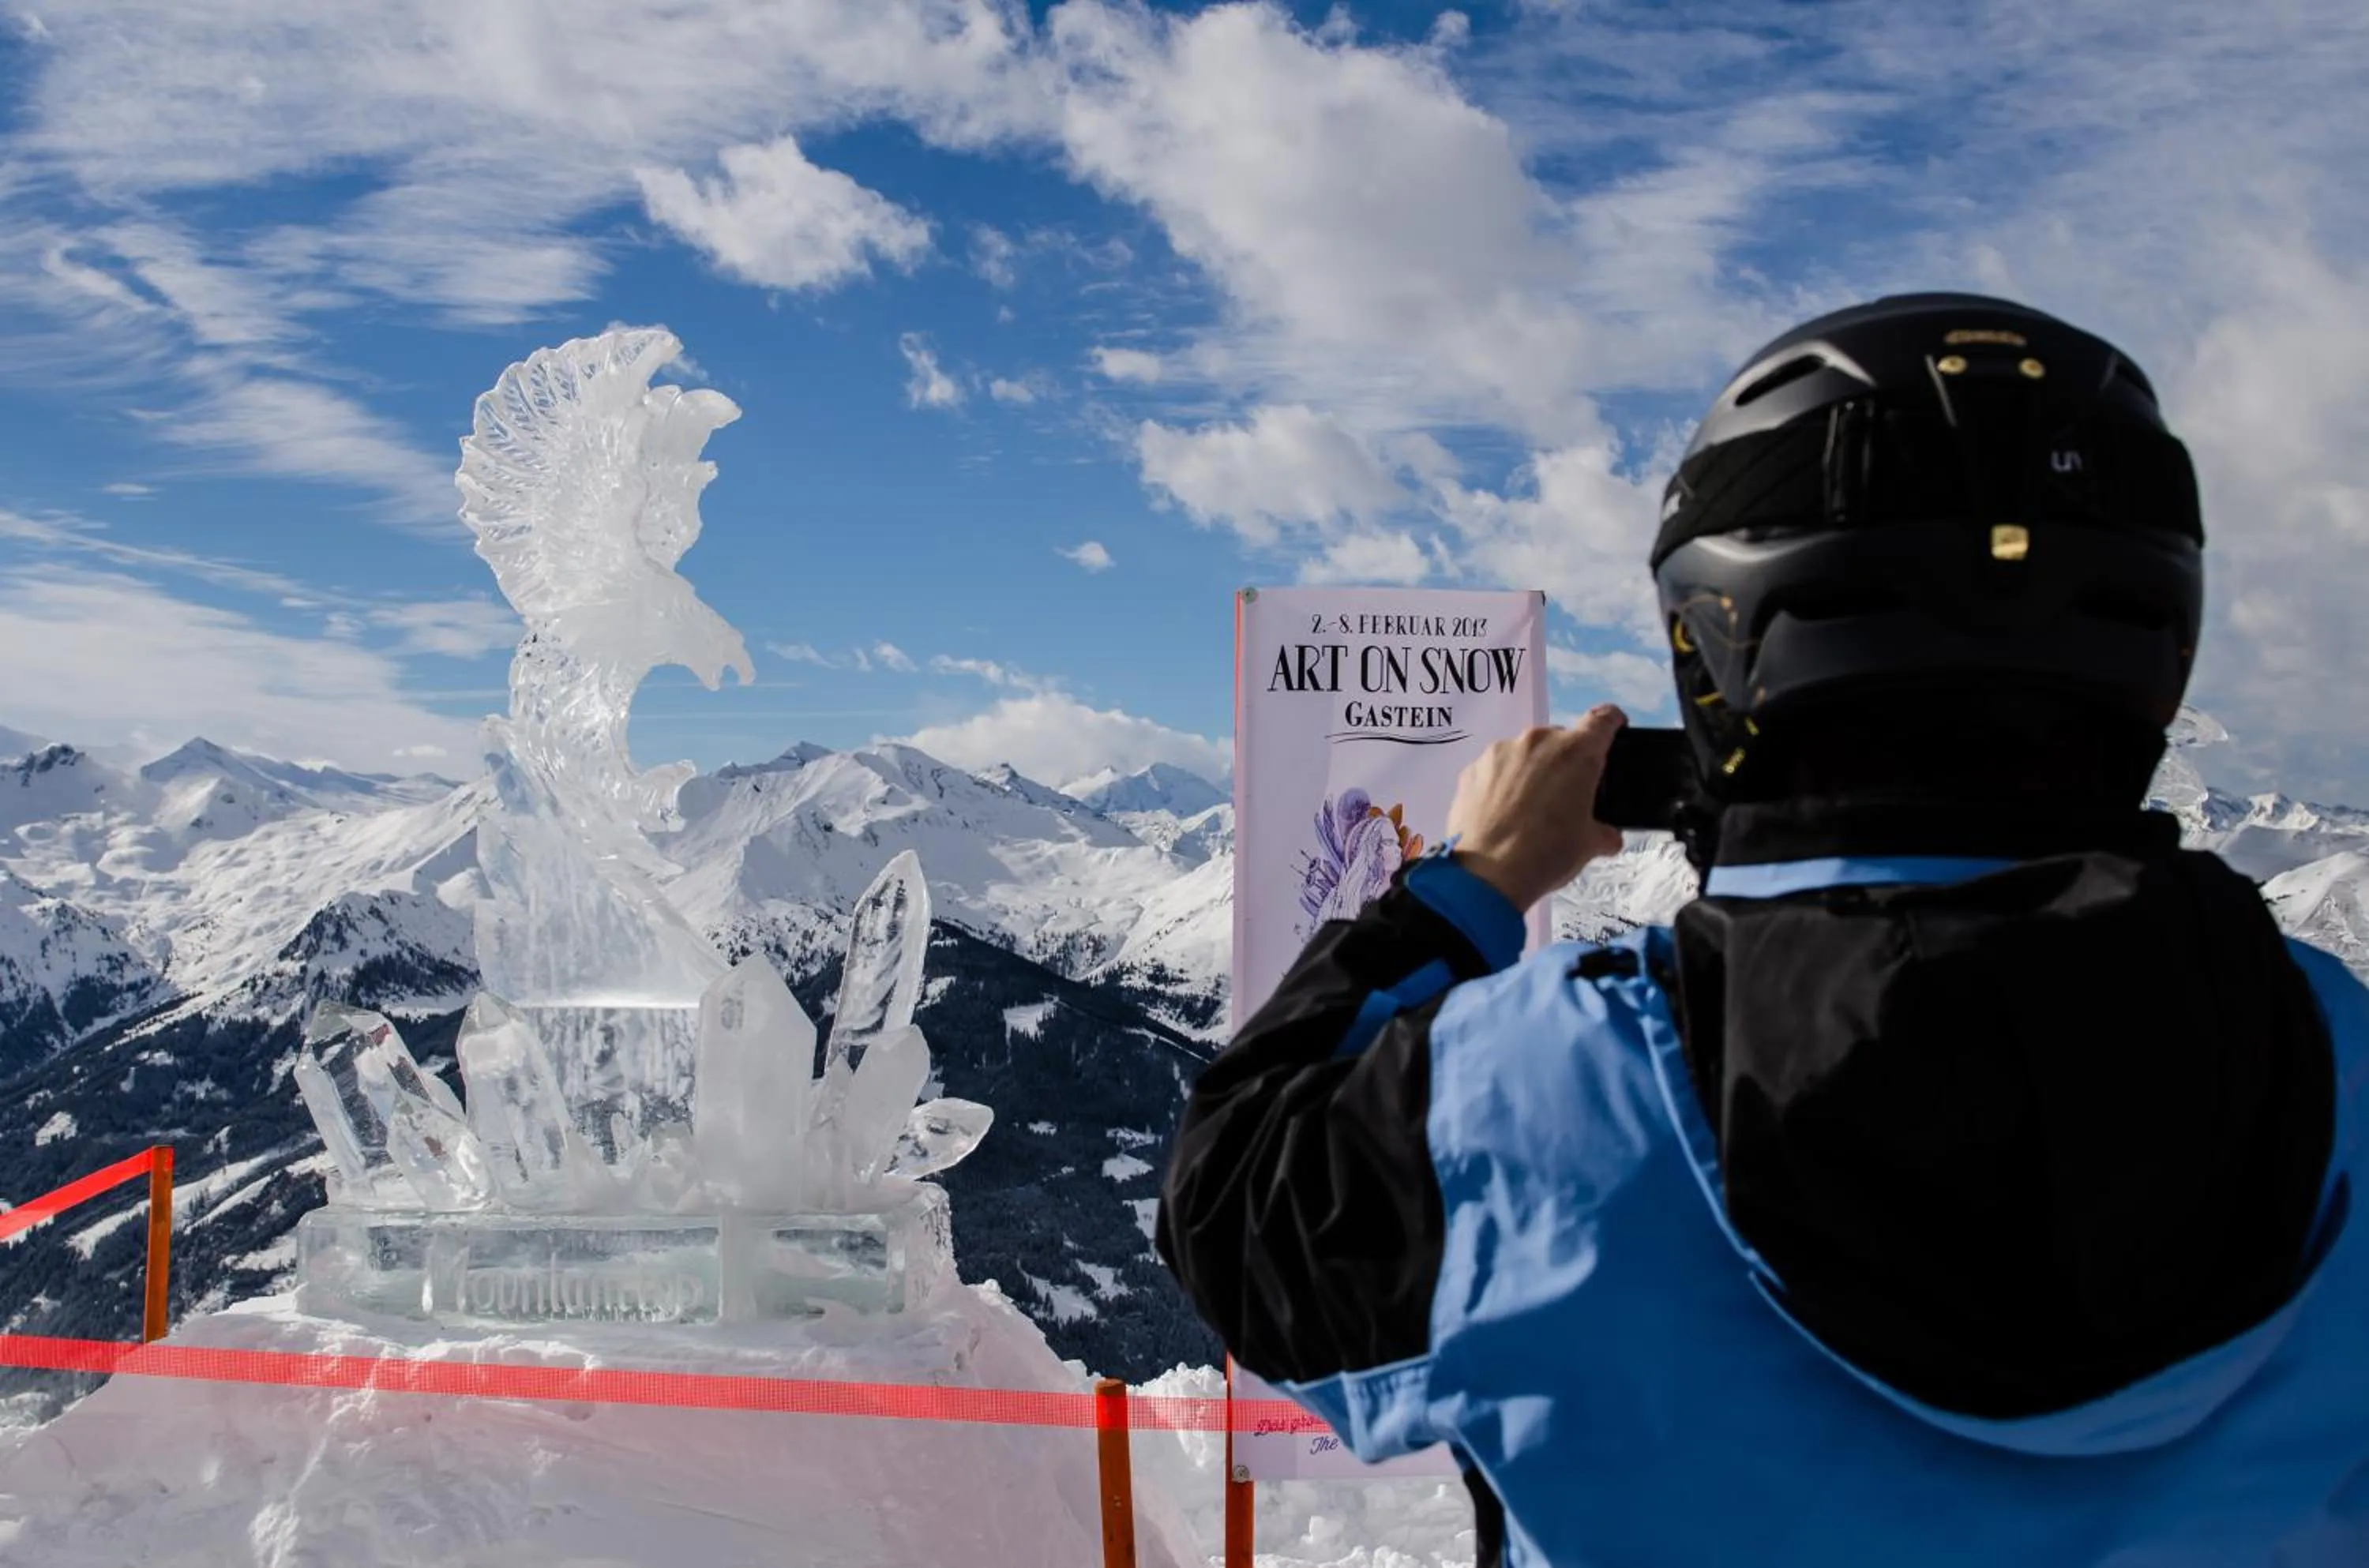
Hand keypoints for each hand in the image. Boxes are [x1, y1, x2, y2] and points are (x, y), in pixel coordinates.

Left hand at [1444, 706, 1627, 910]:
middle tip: (1565, 796)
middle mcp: (1537, 740)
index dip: (1612, 723)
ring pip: (1525, 753)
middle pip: (1561, 739)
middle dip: (1567, 761)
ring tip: (1527, 809)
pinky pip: (1496, 769)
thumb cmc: (1548, 853)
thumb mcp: (1589, 845)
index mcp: (1576, 751)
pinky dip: (1502, 783)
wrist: (1485, 874)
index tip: (1612, 734)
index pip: (1603, 719)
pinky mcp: (1471, 769)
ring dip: (1532, 771)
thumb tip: (1608, 836)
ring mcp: (1500, 751)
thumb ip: (1604, 832)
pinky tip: (1499, 813)